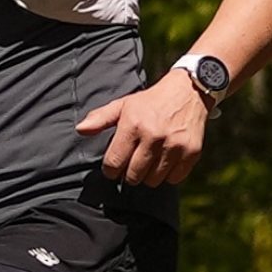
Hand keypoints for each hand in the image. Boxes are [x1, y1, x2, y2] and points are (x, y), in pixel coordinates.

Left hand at [76, 71, 209, 185]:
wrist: (189, 91)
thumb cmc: (151, 101)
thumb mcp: (124, 105)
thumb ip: (100, 118)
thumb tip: (80, 130)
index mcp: (133, 124)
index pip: (114, 163)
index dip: (110, 170)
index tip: (113, 167)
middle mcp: (154, 136)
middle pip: (133, 176)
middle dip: (129, 174)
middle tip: (132, 164)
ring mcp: (174, 146)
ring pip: (153, 181)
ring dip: (148, 176)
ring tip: (150, 162)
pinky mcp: (191, 152)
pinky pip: (173, 179)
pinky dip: (168, 175)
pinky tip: (166, 161)